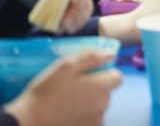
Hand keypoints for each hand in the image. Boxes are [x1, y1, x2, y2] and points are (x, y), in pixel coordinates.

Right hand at [4, 51, 121, 125]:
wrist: (29, 122)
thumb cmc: (47, 92)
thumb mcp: (65, 67)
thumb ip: (91, 58)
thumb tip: (110, 54)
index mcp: (102, 87)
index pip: (117, 77)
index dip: (105, 73)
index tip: (89, 74)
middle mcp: (104, 105)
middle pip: (106, 92)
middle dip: (94, 88)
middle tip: (72, 87)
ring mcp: (96, 120)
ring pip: (98, 106)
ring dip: (88, 103)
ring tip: (66, 102)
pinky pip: (90, 119)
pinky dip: (82, 116)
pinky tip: (66, 114)